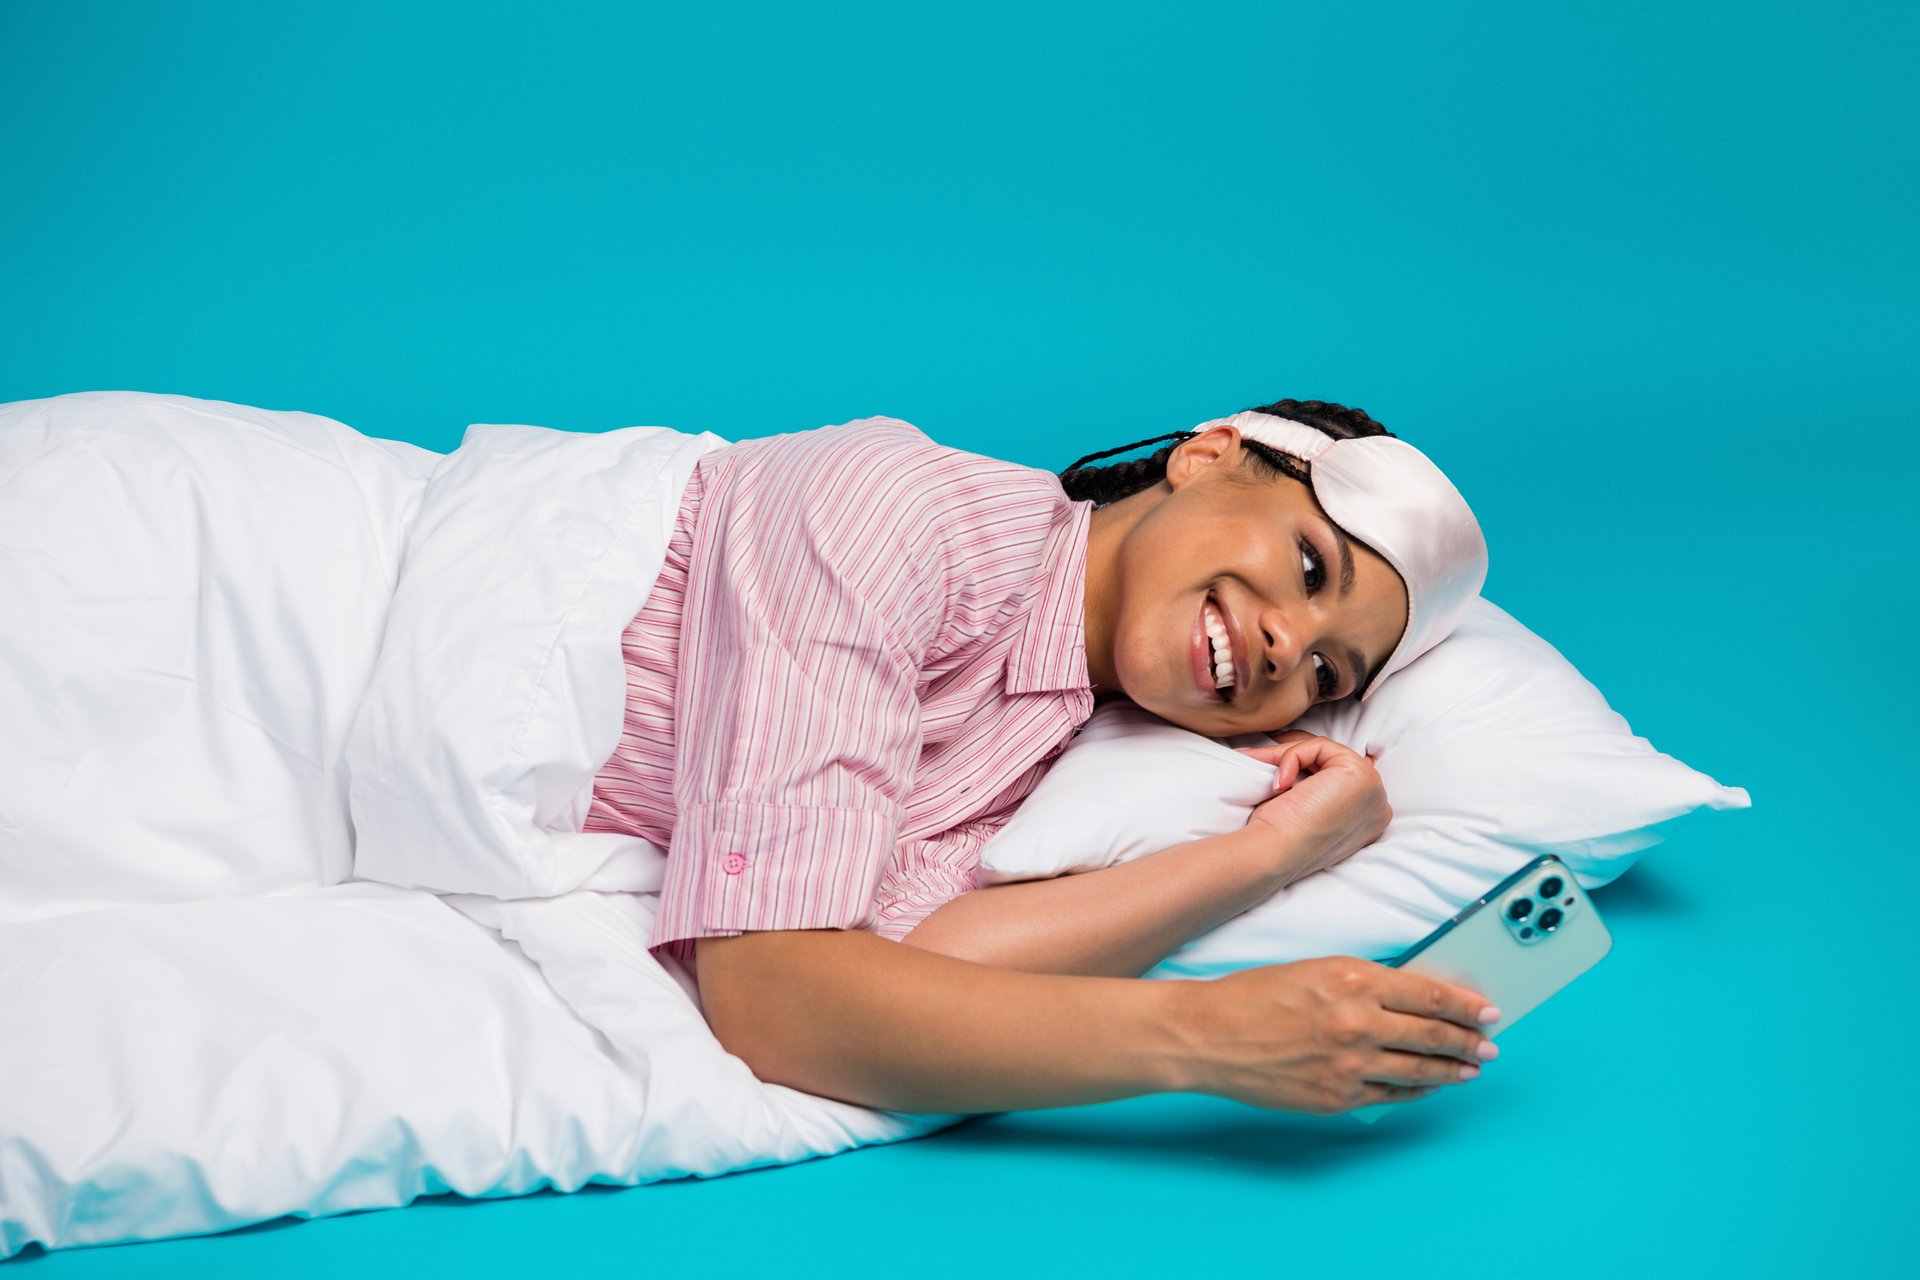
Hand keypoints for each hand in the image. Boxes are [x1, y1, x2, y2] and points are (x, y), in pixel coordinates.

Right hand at [1181, 955, 1498, 1114]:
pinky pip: (1390, 1095)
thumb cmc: (1254, 995)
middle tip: (1488, 1043)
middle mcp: (1358, 1024)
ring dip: (1452, 1070)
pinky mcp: (1336, 1098)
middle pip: (1434, 1035)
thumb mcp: (1316, 969)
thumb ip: (1366, 984)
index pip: (1431, 996)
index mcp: (1354, 980)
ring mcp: (1349, 1066)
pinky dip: (1415, 1090)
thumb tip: (1414, 1000)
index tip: (1487, 1011)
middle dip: (1469, 1041)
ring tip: (1471, 1068)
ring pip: (1420, 1070)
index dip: (1466, 1006)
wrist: (1208, 1035)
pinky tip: (1427, 1086)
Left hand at [1233, 731, 1390, 887]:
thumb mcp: (1305, 808)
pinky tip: (1280, 783)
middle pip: (1335, 762)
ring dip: (1289, 757)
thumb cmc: (1279, 840)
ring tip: (1263, 771)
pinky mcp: (1360, 775)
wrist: (1275, 854)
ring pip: (1326, 752)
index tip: (1282, 762)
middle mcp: (1376, 807)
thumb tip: (1297, 762)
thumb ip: (1315, 788)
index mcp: (1367, 820)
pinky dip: (1292, 757)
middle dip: (1297, 757)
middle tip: (1260, 759)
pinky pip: (1320, 746)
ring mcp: (1374, 791)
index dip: (1313, 765)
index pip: (1342, 778)